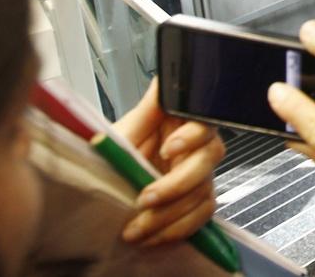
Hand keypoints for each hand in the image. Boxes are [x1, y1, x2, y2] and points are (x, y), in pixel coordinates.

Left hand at [112, 78, 225, 246]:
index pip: (203, 123)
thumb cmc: (116, 155)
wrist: (106, 188)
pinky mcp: (197, 201)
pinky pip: (202, 216)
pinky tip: (151, 236)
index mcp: (181, 125)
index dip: (191, 136)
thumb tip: (162, 79)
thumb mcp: (124, 131)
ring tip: (136, 228)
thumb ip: (148, 110)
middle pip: (209, 160)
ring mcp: (199, 176)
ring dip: (170, 215)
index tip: (168, 148)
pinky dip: (176, 229)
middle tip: (144, 199)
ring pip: (203, 192)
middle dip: (176, 184)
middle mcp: (196, 148)